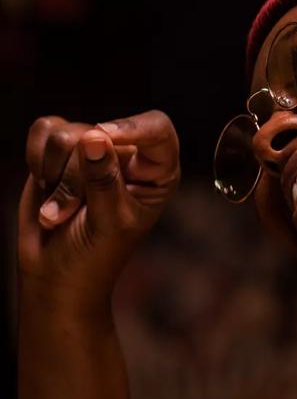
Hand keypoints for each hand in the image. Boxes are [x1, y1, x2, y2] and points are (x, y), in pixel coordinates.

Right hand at [19, 110, 180, 310]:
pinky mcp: (61, 149)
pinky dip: (36, 160)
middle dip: (75, 178)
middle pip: (97, 134)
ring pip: (65, 134)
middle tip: (69, 213)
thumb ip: (105, 180)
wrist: (55, 271)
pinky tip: (46, 186)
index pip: (158, 129)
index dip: (133, 127)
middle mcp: (129, 154)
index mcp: (158, 171)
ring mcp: (94, 149)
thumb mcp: (109, 222)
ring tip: (60, 207)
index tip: (102, 135)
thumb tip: (95, 137)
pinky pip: (42, 130)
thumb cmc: (95, 254)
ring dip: (55, 176)